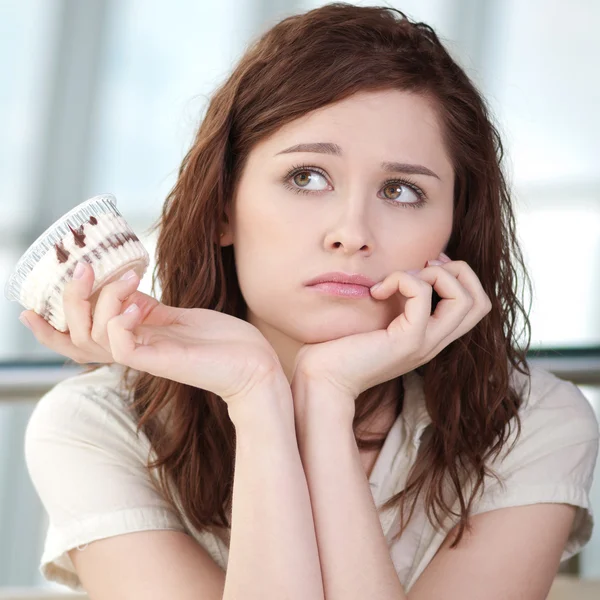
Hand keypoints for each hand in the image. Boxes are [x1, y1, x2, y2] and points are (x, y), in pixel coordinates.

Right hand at [20, 261, 281, 403]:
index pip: (78, 340)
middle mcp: (134, 351)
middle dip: (72, 298)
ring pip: (95, 337)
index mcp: (133, 340)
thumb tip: (123, 284)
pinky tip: (137, 305)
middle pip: (78, 335)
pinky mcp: (164, 362)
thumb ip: (147, 307)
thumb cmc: (220, 341)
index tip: (25, 309)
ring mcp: (147, 358)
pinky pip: (123, 348)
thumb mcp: (176, 316)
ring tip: (129, 278)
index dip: (49, 330)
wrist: (254, 364)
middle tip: (86, 266)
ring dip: (102, 300)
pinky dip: (120, 322)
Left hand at [291, 254, 492, 402]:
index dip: (459, 277)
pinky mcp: (406, 342)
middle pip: (480, 301)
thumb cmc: (340, 349)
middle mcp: (434, 342)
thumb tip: (404, 270)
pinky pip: (423, 297)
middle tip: (420, 269)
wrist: (321, 380)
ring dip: (434, 274)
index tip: (425, 267)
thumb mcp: (377, 321)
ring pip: (464, 299)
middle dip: (456, 271)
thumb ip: (395, 301)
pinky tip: (376, 291)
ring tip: (400, 280)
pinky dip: (402, 280)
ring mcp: (424, 344)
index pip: (476, 306)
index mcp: (431, 337)